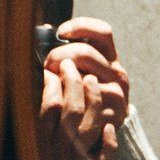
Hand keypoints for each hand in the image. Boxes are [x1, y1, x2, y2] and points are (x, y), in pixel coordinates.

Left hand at [39, 18, 128, 159]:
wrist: (101, 133)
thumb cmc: (82, 96)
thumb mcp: (81, 72)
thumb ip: (64, 54)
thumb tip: (41, 30)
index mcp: (111, 58)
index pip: (102, 32)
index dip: (80, 26)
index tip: (59, 32)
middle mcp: (117, 74)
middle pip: (85, 53)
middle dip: (58, 56)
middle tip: (46, 66)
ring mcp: (116, 96)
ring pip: (80, 78)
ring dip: (57, 79)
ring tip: (48, 84)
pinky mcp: (109, 116)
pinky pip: (80, 105)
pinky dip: (61, 101)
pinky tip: (54, 102)